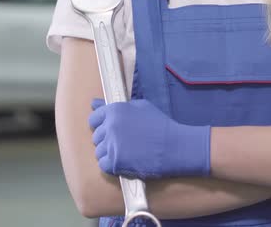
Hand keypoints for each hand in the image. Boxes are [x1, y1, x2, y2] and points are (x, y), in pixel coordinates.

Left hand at [89, 99, 210, 178]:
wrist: (176, 146)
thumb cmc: (161, 125)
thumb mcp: (140, 107)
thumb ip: (115, 106)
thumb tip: (93, 104)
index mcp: (114, 110)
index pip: (93, 119)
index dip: (102, 126)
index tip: (112, 131)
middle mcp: (110, 126)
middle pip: (96, 137)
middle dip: (108, 141)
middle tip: (126, 144)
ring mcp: (112, 144)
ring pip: (99, 152)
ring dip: (110, 154)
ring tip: (128, 153)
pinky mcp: (116, 161)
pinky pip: (103, 165)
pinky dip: (112, 166)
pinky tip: (126, 162)